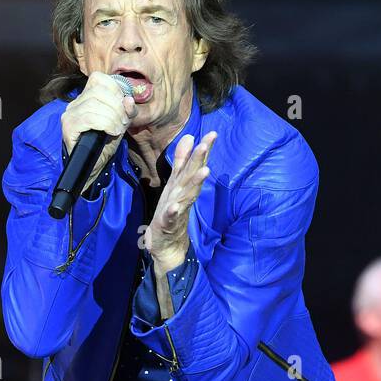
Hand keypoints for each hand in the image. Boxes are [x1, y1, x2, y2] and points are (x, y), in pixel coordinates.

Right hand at [61, 72, 136, 184]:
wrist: (94, 166)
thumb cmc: (105, 143)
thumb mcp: (121, 123)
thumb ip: (127, 111)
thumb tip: (129, 100)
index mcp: (86, 97)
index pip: (98, 78)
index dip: (115, 89)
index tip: (124, 105)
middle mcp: (75, 103)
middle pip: (98, 91)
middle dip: (116, 106)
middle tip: (122, 121)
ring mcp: (69, 114)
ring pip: (94, 105)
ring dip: (112, 117)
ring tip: (117, 129)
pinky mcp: (68, 127)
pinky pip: (89, 118)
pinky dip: (105, 123)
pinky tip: (111, 132)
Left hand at [145, 130, 216, 268]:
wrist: (167, 247)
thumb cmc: (171, 212)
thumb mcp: (175, 184)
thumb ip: (182, 161)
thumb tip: (189, 137)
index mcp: (183, 187)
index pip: (195, 166)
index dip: (203, 150)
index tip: (213, 134)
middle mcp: (183, 197)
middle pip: (192, 177)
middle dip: (200, 161)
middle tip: (207, 144)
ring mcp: (177, 211)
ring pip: (187, 196)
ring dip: (195, 184)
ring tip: (204, 171)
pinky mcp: (168, 226)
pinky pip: (171, 218)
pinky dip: (173, 212)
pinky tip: (174, 206)